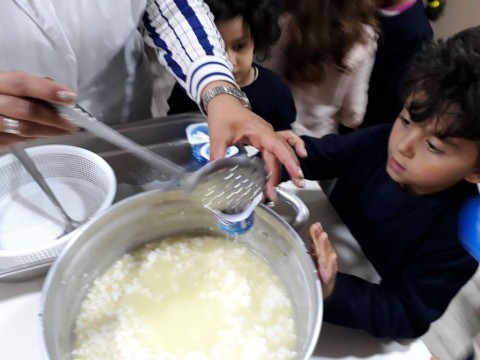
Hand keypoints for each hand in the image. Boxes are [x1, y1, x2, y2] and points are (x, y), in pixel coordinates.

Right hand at [0, 71, 77, 146]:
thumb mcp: (0, 84)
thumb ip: (21, 85)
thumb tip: (54, 87)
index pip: (20, 83)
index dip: (46, 89)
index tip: (70, 97)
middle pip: (25, 110)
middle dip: (54, 117)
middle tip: (74, 122)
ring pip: (23, 129)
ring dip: (49, 131)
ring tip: (65, 130)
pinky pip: (14, 141)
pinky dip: (34, 137)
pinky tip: (45, 134)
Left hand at [204, 81, 303, 199]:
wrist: (223, 100)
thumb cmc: (222, 115)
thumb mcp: (218, 136)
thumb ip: (217, 155)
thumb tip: (215, 174)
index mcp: (260, 132)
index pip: (278, 149)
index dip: (287, 163)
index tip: (295, 176)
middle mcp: (268, 133)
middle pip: (280, 155)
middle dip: (285, 173)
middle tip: (276, 195)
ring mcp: (268, 134)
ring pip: (282, 152)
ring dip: (288, 166)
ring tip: (293, 183)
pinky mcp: (265, 136)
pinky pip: (284, 142)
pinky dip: (293, 148)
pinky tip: (301, 156)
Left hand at [309, 222, 337, 298]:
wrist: (324, 288)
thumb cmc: (318, 270)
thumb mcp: (314, 254)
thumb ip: (313, 240)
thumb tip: (314, 226)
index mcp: (318, 252)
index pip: (315, 240)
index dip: (315, 233)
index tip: (315, 225)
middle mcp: (323, 257)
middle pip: (321, 246)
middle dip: (320, 237)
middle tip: (319, 229)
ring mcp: (326, 267)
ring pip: (325, 255)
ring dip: (325, 245)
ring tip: (324, 237)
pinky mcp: (328, 277)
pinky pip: (330, 270)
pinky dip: (332, 263)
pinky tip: (333, 257)